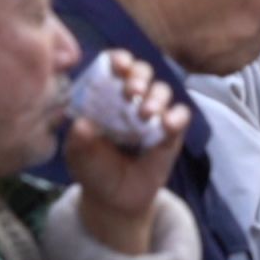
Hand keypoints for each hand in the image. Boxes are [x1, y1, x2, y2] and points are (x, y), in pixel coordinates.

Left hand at [64, 49, 190, 255]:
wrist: (114, 199)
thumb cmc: (92, 169)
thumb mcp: (78, 155)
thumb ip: (78, 139)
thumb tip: (83, 124)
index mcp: (106, 96)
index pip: (115, 67)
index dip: (119, 60)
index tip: (118, 65)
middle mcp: (132, 99)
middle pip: (142, 72)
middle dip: (139, 76)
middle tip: (131, 91)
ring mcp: (154, 114)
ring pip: (162, 90)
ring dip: (155, 97)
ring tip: (146, 114)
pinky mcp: (172, 131)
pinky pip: (181, 115)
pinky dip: (176, 116)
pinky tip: (168, 125)